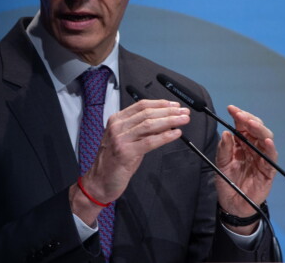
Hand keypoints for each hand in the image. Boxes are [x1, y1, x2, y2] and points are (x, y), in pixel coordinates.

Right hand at [70, 99, 189, 224]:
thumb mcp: (126, 140)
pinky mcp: (126, 152)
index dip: (160, 103)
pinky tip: (175, 134)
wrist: (100, 181)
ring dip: (169, 121)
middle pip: (147, 113)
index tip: (174, 105)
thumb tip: (164, 123)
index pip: (141, 105)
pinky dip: (165, 137)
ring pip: (149, 124)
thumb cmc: (113, 162)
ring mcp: (120, 139)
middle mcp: (117, 127)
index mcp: (116, 120)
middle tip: (184, 112)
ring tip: (182, 120)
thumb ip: (142, 131)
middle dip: (168, 111)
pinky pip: (150, 141)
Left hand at [215, 105, 277, 233]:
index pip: (242, 126)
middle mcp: (253, 148)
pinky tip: (266, 141)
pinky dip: (270, 148)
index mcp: (241, 144)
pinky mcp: (268, 170)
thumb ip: (224, 149)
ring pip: (265, 139)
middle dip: (249, 120)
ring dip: (259, 129)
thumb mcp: (220, 163)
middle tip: (240, 115)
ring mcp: (261, 158)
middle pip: (256, 129)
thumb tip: (226, 133)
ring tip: (251, 123)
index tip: (231, 108)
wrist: (232, 203)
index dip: (238, 116)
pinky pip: (271, 157)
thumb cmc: (227, 181)